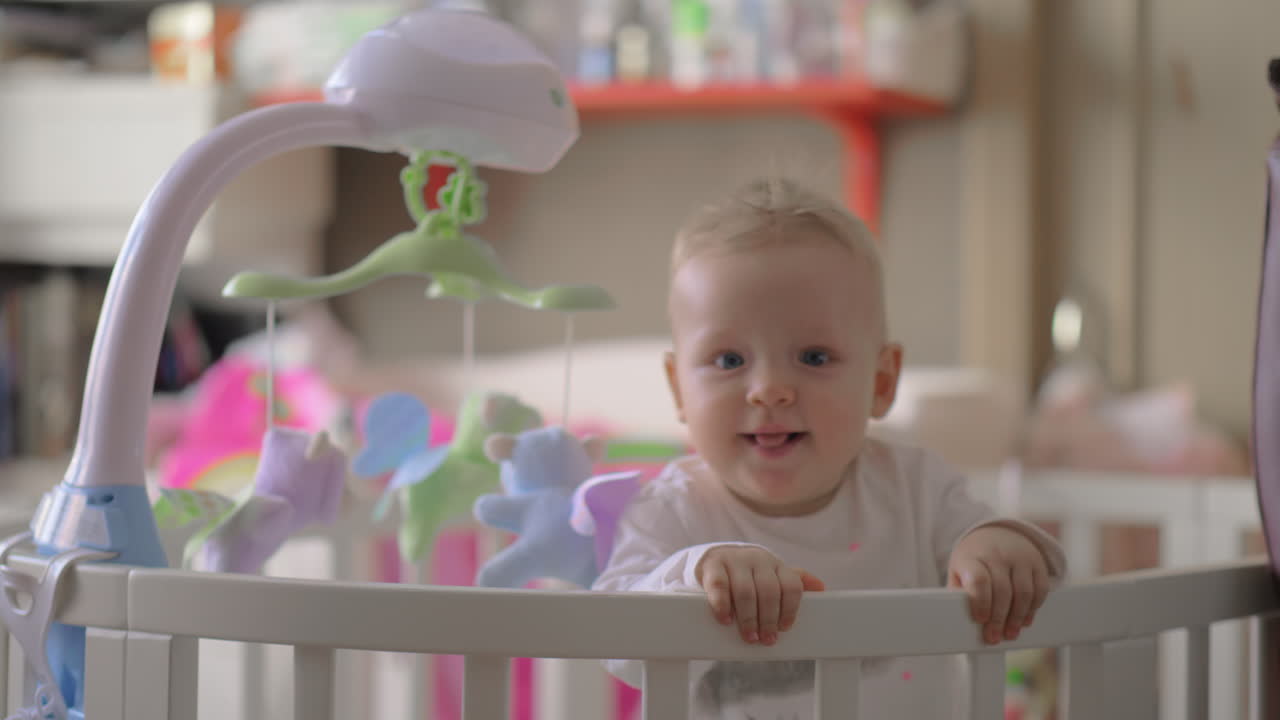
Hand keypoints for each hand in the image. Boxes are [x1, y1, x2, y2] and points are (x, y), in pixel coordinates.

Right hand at [696, 546, 824, 644]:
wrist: (716, 557)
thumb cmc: (749, 574)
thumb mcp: (772, 575)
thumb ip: (794, 581)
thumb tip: (821, 588)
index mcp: (776, 565)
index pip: (791, 585)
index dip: (790, 609)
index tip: (785, 629)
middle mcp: (758, 560)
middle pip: (769, 591)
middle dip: (769, 619)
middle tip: (766, 640)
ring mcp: (734, 561)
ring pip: (745, 591)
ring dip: (748, 618)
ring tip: (749, 637)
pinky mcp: (712, 565)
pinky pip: (719, 585)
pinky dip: (722, 605)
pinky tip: (725, 619)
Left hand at [948, 526, 1050, 644]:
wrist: (996, 533)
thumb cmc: (974, 559)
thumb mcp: (958, 570)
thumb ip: (958, 591)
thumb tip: (957, 618)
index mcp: (973, 556)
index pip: (978, 580)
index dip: (981, 602)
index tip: (980, 620)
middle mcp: (997, 554)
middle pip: (1002, 591)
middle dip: (998, 619)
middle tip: (994, 637)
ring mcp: (1020, 557)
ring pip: (1023, 593)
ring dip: (1017, 618)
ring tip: (1010, 633)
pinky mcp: (1037, 563)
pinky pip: (1040, 590)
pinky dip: (1033, 609)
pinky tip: (1024, 620)